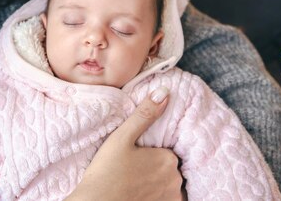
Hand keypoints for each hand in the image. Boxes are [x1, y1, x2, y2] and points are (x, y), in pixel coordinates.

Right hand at [66, 87, 182, 200]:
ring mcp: (170, 198)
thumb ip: (144, 115)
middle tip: (130, 171)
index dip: (149, 154)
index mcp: (167, 158)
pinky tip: (139, 195)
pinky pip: (167, 200)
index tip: (133, 158)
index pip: (165, 152)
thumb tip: (165, 91)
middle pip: (168, 170)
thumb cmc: (105, 173)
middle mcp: (175, 180)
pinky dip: (156, 197)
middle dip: (154, 170)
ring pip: (167, 186)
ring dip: (156, 185)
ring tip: (133, 185)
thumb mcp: (122, 138)